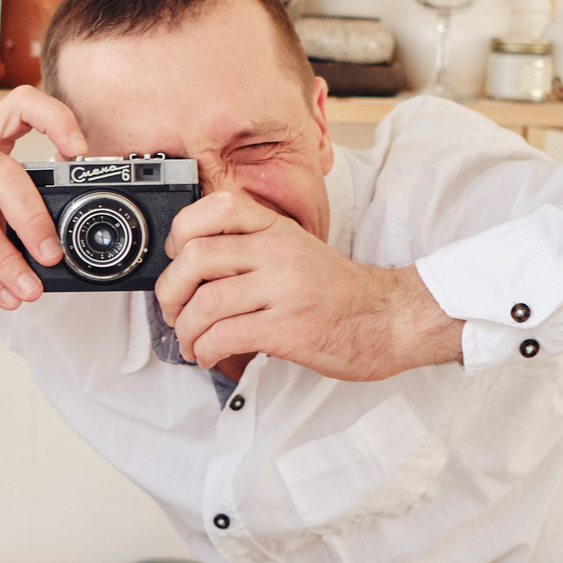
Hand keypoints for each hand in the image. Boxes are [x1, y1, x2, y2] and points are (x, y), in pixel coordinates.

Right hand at [0, 87, 88, 310]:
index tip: (78, 152)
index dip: (55, 121)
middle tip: (52, 253)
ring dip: (7, 261)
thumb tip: (53, 244)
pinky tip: (3, 294)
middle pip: (2, 173)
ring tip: (30, 289)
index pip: (21, 104)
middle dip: (32, 218)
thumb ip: (8, 199)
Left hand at [153, 188, 462, 380]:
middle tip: (173, 311)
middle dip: (170, 292)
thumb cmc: (342, 293)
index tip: (178, 257)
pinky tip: (209, 355)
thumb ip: (255, 250)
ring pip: (205, 302)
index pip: (218, 207)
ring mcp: (284, 290)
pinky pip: (225, 336)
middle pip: (196, 257)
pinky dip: (205, 349)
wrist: (392, 319)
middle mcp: (279, 253)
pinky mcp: (288, 328)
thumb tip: (197, 268)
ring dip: (185, 330)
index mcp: (279, 231)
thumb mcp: (298, 251)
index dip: (183, 230)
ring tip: (191, 342)